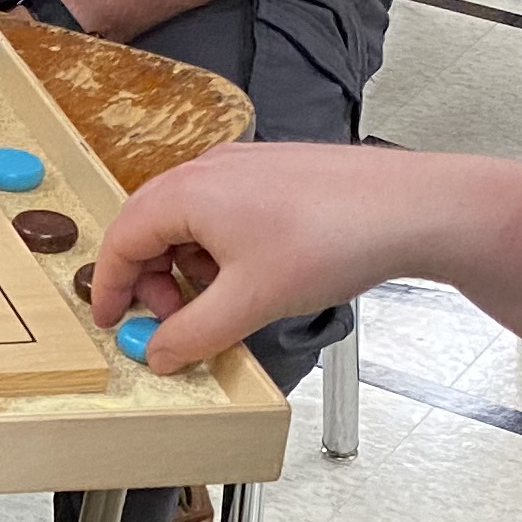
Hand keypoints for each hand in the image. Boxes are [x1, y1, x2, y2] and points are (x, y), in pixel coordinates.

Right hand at [87, 138, 463, 373]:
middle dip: (153, 281)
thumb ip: (192, 335)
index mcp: (186, 193)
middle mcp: (207, 170)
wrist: (411, 208)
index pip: (121, 241)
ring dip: (189, 267)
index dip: (111, 288)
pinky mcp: (274, 174)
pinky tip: (251, 278)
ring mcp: (243, 167)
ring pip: (188, 221)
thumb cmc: (332, 238)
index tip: (113, 322)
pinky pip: (223, 213)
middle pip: (150, 228)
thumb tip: (159, 354)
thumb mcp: (249, 303)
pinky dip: (219, 250)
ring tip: (219, 304)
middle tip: (171, 323)